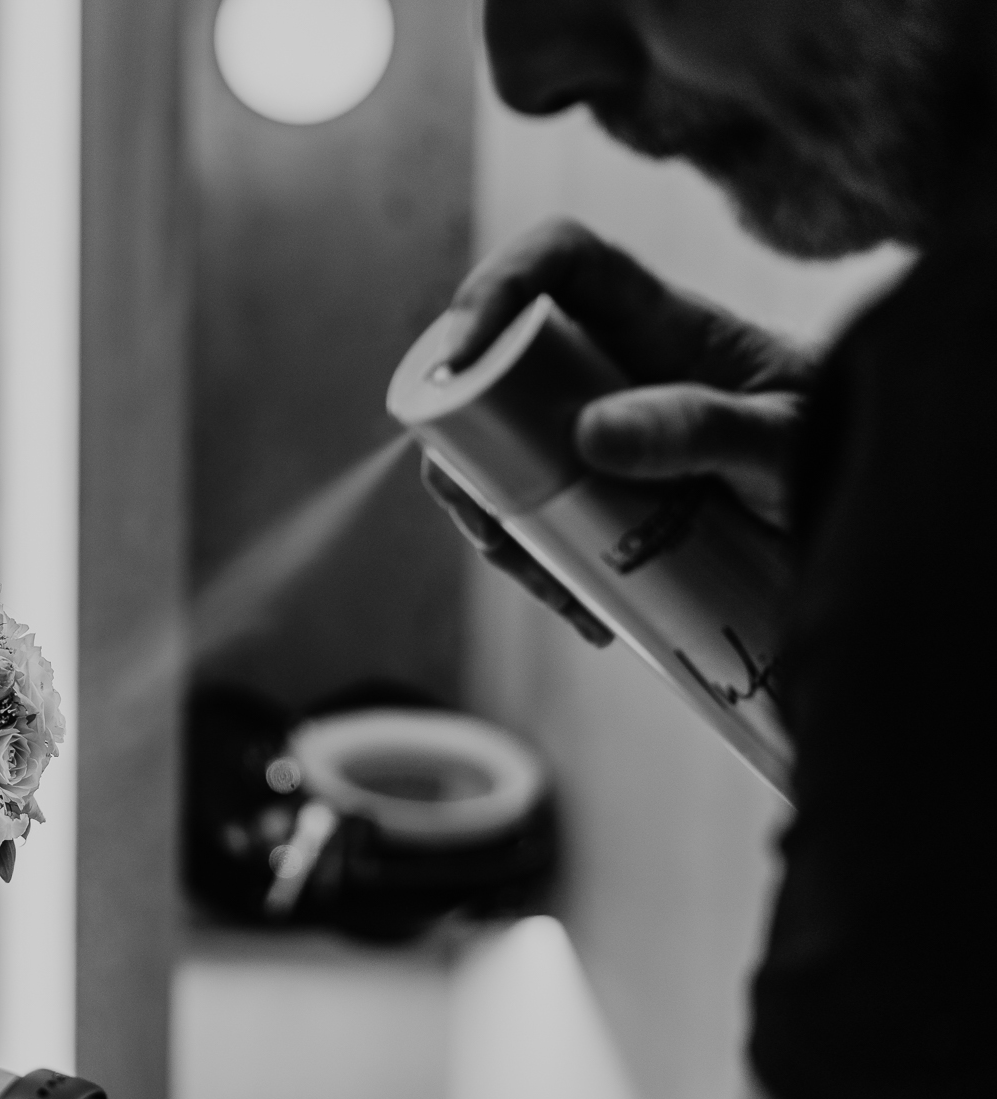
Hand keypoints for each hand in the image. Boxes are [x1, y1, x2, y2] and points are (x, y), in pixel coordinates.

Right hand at [425, 220, 812, 637]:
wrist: (864, 512)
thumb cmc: (836, 447)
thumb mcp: (784, 439)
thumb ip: (703, 428)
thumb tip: (588, 435)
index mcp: (655, 321)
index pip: (559, 262)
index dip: (496, 288)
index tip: (461, 359)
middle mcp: (610, 366)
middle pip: (495, 373)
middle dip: (466, 446)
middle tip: (488, 514)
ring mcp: (597, 429)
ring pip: (498, 455)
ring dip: (496, 521)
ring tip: (548, 585)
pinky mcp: (598, 491)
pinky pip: (533, 517)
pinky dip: (538, 565)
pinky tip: (581, 608)